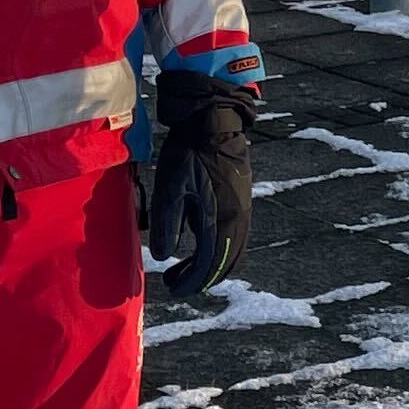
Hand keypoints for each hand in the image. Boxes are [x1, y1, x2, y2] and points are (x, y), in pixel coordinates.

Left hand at [144, 75, 256, 293]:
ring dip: (213, 263)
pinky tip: (200, 240)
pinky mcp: (241, 198)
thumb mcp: (170, 190)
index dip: (191, 281)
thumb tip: (164, 256)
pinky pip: (235, 235)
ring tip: (188, 265)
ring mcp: (243, 208)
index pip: (209, 265)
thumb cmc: (188, 154)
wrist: (213, 121)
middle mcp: (238, 218)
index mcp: (221, 219)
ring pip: (234, 250)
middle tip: (177, 280)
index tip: (173, 287)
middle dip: (202, 277)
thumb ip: (168, 226)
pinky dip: (220, 248)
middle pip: (227, 262)